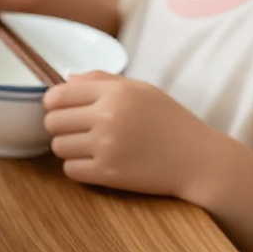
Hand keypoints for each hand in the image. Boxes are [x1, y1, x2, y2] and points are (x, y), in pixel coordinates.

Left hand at [44, 72, 216, 198]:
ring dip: (69, 148)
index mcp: (114, 93)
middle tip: (77, 130)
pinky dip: (78, 168)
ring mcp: (107, 147)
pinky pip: (70, 170)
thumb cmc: (170, 121)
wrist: (200, 160)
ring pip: (58, 147)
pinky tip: (95, 163)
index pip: (57, 95)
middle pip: (52, 122)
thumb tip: (66, 78)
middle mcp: (107, 117)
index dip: (53, 103)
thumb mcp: (141, 89)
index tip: (60, 109)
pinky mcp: (109, 174)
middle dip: (60, 126)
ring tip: (89, 146)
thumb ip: (102, 80)